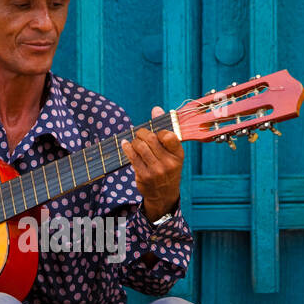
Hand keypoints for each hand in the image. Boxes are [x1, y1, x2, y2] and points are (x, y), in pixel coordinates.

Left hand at [121, 105, 181, 221]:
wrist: (164, 195)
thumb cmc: (168, 168)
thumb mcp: (171, 152)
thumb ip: (164, 130)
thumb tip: (156, 108)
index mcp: (178, 155)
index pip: (169, 135)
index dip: (159, 131)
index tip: (156, 132)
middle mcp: (168, 163)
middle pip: (151, 139)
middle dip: (142, 133)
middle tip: (140, 134)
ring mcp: (156, 171)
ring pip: (140, 147)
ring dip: (134, 141)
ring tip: (135, 142)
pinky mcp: (144, 176)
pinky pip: (132, 157)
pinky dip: (127, 148)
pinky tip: (125, 145)